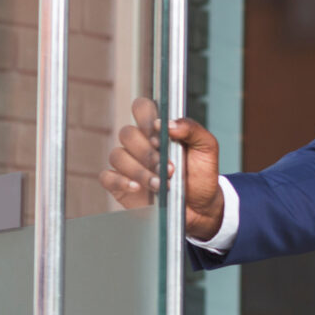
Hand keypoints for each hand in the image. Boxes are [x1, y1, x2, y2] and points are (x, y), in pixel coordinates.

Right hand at [99, 97, 225, 241]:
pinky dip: (120, 181)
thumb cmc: (201, 174)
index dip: (145, 117)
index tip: (159, 132)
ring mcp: (127, 163)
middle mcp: (139, 143)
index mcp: (158, 129)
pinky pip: (107, 176)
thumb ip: (192, 129)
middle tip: (168, 167)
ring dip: (140, 170)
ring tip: (161, 184)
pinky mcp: (119, 183)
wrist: (200, 206)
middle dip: (148, 152)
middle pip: (128, 134)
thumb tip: (169, 124)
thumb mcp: (207, 148)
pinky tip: (137, 187)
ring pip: (118, 155)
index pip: (141, 108)